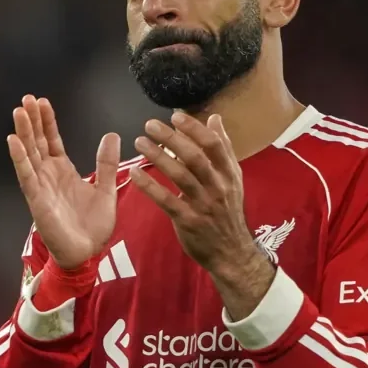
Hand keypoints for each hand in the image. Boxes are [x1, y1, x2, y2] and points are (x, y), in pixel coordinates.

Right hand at [7, 95, 120, 268]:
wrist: (87, 253)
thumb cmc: (93, 226)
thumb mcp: (106, 189)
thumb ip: (106, 164)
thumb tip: (112, 135)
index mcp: (63, 171)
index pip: (52, 140)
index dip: (47, 121)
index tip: (43, 102)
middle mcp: (48, 175)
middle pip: (37, 142)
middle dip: (32, 120)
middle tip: (26, 98)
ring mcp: (40, 186)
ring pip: (29, 154)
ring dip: (23, 132)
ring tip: (19, 111)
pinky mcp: (36, 199)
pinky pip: (26, 175)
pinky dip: (19, 157)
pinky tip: (13, 140)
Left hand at [128, 112, 260, 274]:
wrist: (231, 252)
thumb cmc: (227, 211)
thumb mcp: (232, 179)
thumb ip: (223, 148)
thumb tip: (214, 118)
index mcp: (228, 174)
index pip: (214, 145)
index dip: (194, 129)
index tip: (175, 116)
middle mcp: (218, 187)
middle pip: (195, 157)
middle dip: (172, 138)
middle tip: (149, 125)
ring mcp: (203, 204)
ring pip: (180, 176)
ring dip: (158, 157)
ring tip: (140, 143)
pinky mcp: (188, 221)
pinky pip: (167, 200)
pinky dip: (150, 186)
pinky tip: (135, 174)